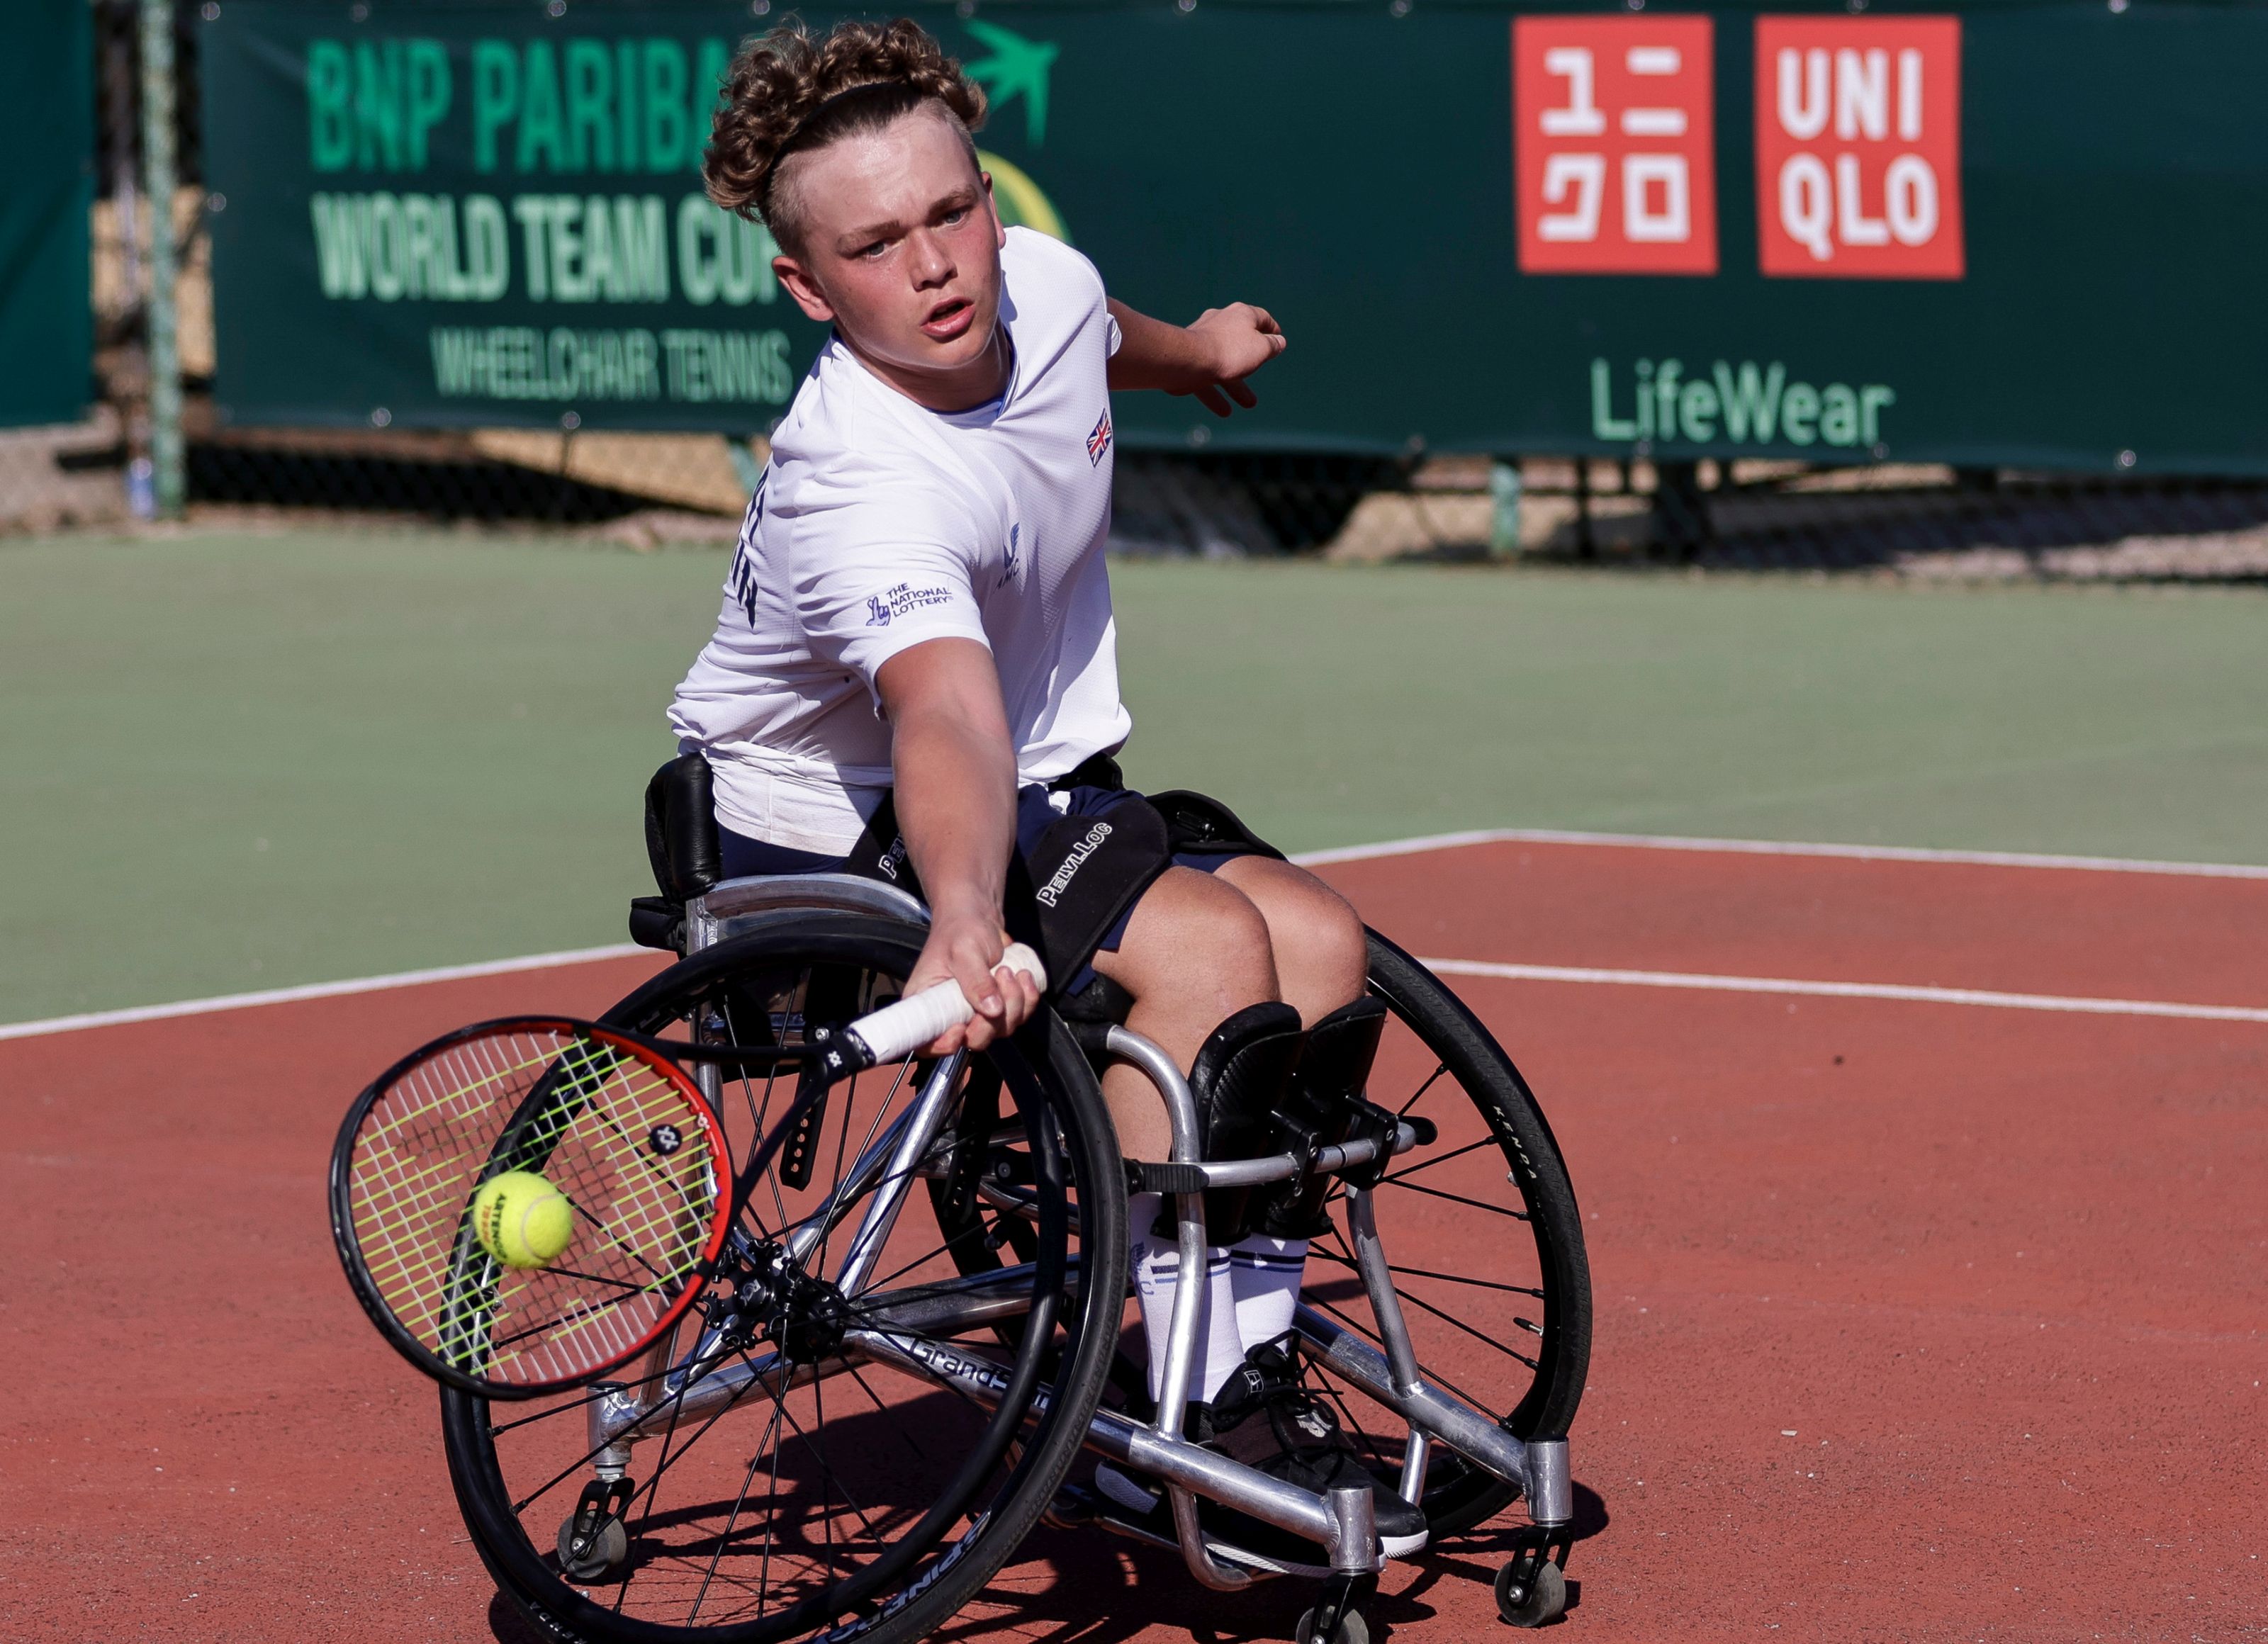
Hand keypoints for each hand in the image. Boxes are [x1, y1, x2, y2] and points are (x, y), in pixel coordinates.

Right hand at [902, 905, 1041, 1056]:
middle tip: (998, 979)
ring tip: (1008, 970)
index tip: (960, 1027)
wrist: (979, 918)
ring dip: (1014, 1003)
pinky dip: (1027, 1000)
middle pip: (973, 1040)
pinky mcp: (999, 1009)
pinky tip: (1023, 976)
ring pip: (1001, 1030)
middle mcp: (950, 1015)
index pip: (926, 1043)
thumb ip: (976, 980)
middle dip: (992, 1018)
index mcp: (926, 1003)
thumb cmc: (961, 929)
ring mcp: (976, 1014)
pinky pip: (1019, 1017)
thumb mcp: (964, 950)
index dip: (943, 1045)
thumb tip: (992, 1010)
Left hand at [1178, 303, 1286, 416]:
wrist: (1189, 360)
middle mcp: (1220, 322)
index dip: (1272, 328)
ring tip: (1249, 404)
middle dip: (1252, 363)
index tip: (1277, 338)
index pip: (1261, 318)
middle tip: (1261, 372)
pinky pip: (1205, 377)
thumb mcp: (1261, 349)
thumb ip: (1272, 346)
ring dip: (1237, 385)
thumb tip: (1279, 342)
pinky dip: (1216, 394)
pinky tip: (1225, 411)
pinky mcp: (1188, 359)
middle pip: (1240, 343)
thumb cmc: (1230, 351)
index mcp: (1241, 314)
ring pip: (1223, 364)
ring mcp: (1202, 340)